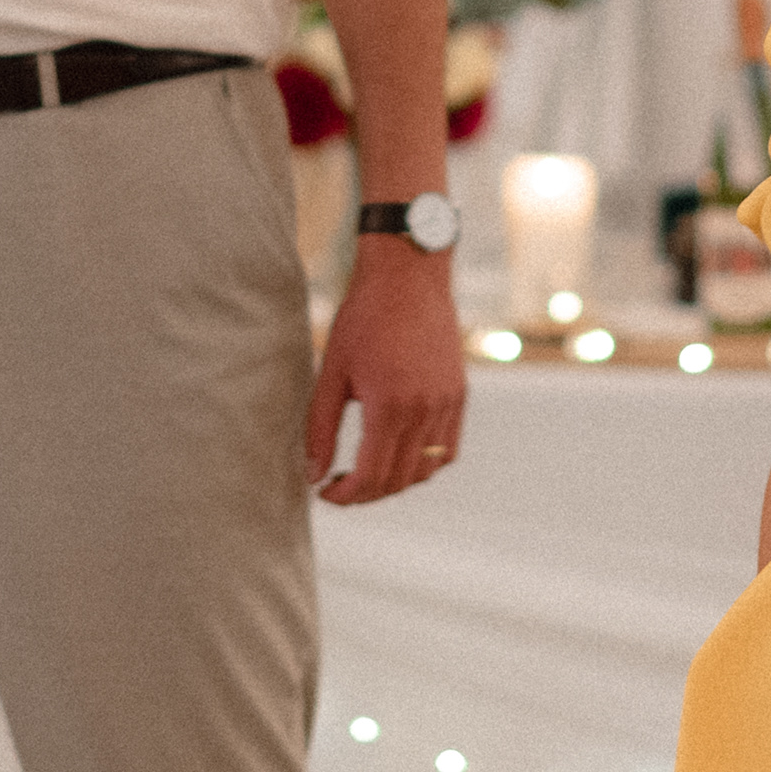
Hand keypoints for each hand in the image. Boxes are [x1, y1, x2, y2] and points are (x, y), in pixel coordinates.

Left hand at [305, 246, 465, 503]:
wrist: (408, 275)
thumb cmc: (363, 318)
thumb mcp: (332, 372)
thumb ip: (320, 428)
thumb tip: (312, 475)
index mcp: (389, 406)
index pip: (370, 477)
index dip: (344, 495)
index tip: (324, 493)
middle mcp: (424, 411)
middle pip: (398, 481)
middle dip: (366, 493)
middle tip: (339, 484)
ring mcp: (447, 405)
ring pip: (426, 471)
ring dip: (396, 482)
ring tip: (368, 469)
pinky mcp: (458, 395)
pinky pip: (448, 450)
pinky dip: (425, 464)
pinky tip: (399, 452)